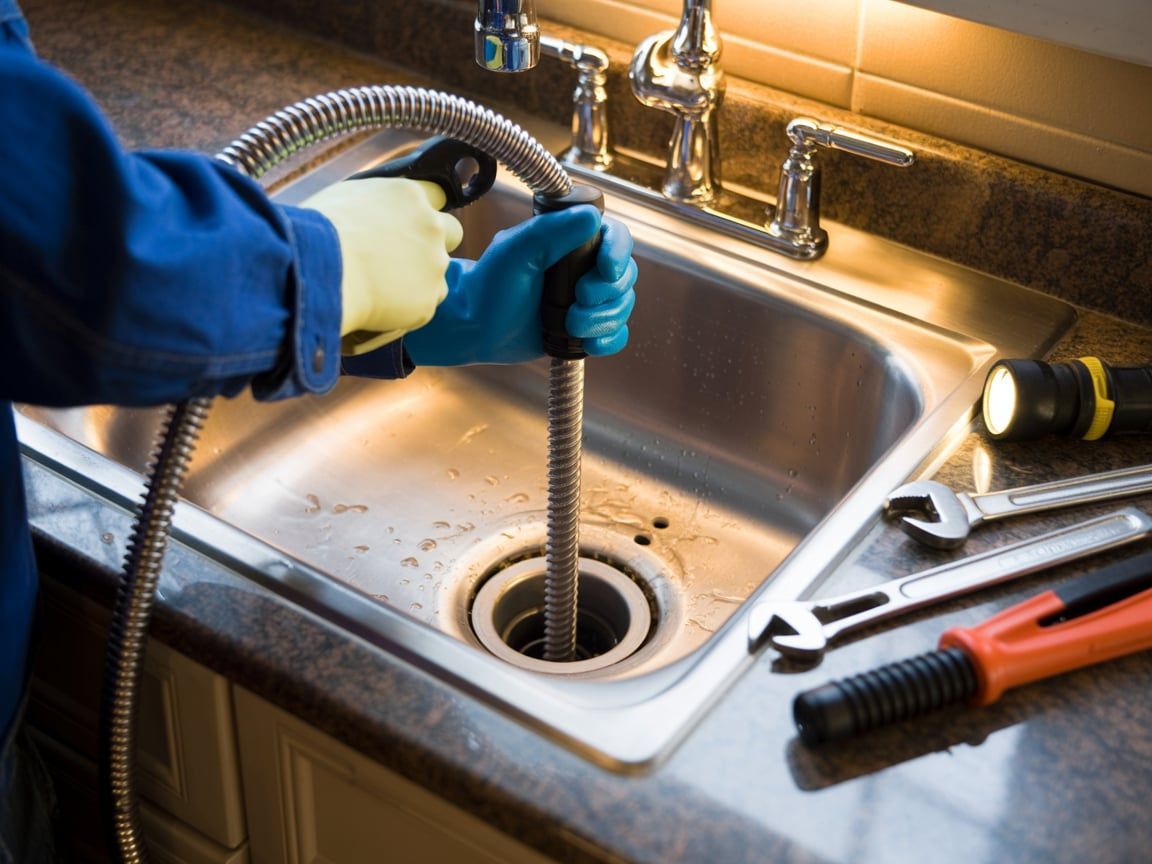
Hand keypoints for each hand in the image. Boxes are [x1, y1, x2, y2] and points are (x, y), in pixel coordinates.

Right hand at [301, 178, 462, 354]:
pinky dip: (408, 306)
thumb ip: (374, 202)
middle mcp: (431, 226)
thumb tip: (374, 213)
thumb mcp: (345, 197)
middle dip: (434, 242)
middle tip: (405, 256)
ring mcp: (435, 263)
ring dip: (419, 278)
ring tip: (382, 286)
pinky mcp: (430, 299)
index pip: (435, 194)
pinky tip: (381, 305)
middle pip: (452, 232)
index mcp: (410, 195)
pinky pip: (425, 303)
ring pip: (437, 272)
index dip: (420, 210)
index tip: (408, 221)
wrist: (320, 272)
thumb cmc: (317, 231)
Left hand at [404, 205, 636, 365]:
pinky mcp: (584, 328)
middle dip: (606, 293)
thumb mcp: (516, 249)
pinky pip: (615, 336)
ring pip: (622, 307)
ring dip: (602, 319)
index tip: (607, 268)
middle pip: (624, 276)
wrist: (476, 325)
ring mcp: (586, 300)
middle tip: (578, 299)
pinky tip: (588, 343)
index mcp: (573, 241)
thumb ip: (552, 230)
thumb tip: (591, 217)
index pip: (616, 238)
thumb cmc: (490, 283)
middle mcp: (585, 268)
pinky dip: (607, 340)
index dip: (618, 253)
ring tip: (570, 325)